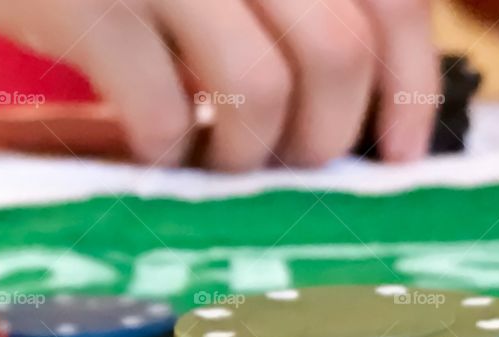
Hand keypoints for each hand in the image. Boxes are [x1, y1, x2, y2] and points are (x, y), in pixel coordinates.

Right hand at [0, 0, 438, 170]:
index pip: (391, 3)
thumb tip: (359, 107)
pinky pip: (163, 113)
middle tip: (289, 159)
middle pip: (337, 58)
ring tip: (217, 154)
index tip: (397, 153)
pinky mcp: (91, 5)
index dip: (408, 89)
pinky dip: (169, 151)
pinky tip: (157, 145)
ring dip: (246, 154)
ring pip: (260, 92)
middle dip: (324, 138)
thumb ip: (293, 5)